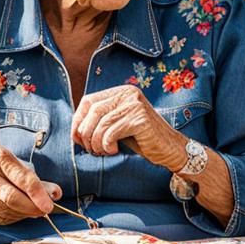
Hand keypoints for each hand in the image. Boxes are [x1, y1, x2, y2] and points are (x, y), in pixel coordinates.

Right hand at [0, 146, 62, 224]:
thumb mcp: (14, 164)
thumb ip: (35, 178)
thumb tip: (56, 194)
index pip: (21, 178)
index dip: (38, 193)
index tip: (50, 203)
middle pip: (13, 198)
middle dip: (34, 207)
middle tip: (46, 210)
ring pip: (11, 210)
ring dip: (27, 212)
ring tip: (35, 208)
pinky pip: (5, 218)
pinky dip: (17, 216)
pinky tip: (20, 210)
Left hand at [71, 85, 185, 168]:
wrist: (169, 149)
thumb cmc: (141, 139)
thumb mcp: (118, 125)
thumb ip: (100, 120)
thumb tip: (74, 130)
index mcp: (121, 91)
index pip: (88, 101)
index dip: (78, 121)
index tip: (77, 138)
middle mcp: (129, 93)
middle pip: (93, 111)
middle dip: (86, 133)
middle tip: (90, 149)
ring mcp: (135, 105)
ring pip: (101, 123)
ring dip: (96, 143)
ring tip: (102, 152)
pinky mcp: (140, 119)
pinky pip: (111, 133)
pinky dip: (107, 145)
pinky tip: (114, 151)